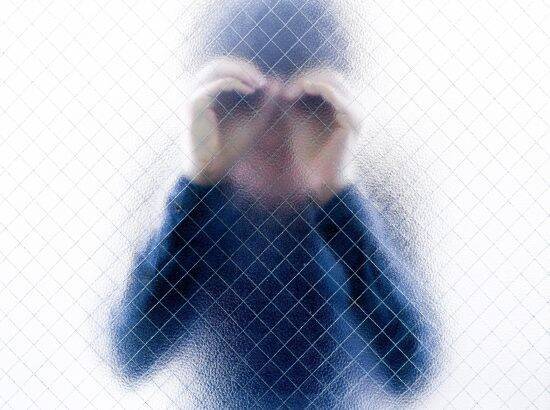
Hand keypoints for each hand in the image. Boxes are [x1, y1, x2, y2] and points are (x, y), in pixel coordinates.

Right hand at [187, 57, 266, 184]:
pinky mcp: (194, 105)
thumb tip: (277, 82)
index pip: (225, 68)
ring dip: (240, 71)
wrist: (213, 169)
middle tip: (263, 78)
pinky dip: (235, 83)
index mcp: (210, 93)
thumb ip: (265, 104)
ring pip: (216, 68)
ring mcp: (195, 96)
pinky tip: (250, 90)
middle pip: (219, 63)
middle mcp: (199, 91)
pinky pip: (215, 84)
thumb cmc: (231, 147)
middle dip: (243, 67)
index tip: (266, 82)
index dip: (246, 69)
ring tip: (259, 82)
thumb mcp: (254, 121)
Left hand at [283, 69, 360, 202]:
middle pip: (331, 75)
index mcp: (343, 105)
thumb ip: (294, 102)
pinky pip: (335, 94)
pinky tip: (301, 90)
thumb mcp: (298, 122)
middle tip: (286, 90)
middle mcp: (352, 106)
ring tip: (291, 91)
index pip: (327, 79)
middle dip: (307, 77)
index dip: (305, 79)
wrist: (323, 179)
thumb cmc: (310, 153)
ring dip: (310, 81)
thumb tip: (278, 82)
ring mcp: (355, 111)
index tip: (284, 91)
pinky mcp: (352, 119)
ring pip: (333, 80)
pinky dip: (316, 88)